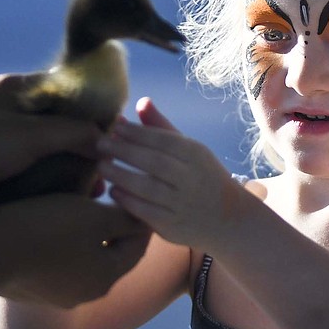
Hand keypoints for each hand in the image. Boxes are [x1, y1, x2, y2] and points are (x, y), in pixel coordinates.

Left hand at [0, 73, 102, 214]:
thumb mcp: (33, 133)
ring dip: (72, 173)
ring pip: (50, 157)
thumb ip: (75, 132)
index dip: (96, 109)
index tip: (120, 133)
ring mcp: (2, 148)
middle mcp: (12, 116)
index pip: (70, 92)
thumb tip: (107, 142)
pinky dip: (53, 190)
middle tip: (111, 168)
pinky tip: (73, 204)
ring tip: (97, 191)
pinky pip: (34, 180)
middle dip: (88, 149)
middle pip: (62, 128)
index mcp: (18, 91)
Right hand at [0, 194, 151, 308]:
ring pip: (82, 259)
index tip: (143, 200)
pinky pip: (55, 262)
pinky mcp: (28, 288)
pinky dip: (61, 243)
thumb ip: (125, 220)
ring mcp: (54, 295)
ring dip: (87, 236)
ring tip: (85, 207)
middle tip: (118, 202)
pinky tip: (54, 222)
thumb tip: (143, 220)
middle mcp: (84, 294)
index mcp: (106, 279)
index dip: (142, 222)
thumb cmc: (48, 229)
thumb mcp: (95, 217)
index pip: (137, 247)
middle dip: (115, 229)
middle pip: (111, 256)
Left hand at [97, 97, 239, 247]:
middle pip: (154, 162)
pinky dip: (127, 200)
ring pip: (147, 188)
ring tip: (101, 166)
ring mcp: (183, 204)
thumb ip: (163, 128)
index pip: (163, 140)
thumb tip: (141, 102)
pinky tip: (114, 191)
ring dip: (120, 175)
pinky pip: (146, 212)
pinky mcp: (173, 226)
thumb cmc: (203, 177)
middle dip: (124, 151)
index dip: (136, 133)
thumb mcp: (191, 150)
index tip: (114, 126)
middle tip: (100, 144)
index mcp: (196, 155)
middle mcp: (191, 178)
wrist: (229, 219)